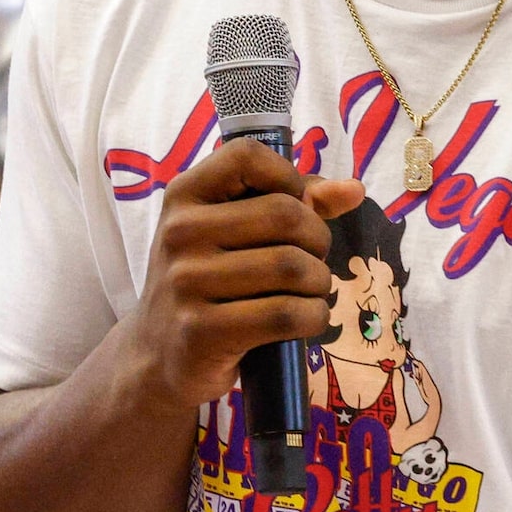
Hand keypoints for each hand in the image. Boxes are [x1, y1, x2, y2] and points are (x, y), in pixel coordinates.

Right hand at [126, 139, 363, 409]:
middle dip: (318, 239)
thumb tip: (353, 190)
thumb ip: (294, 202)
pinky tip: (305, 319)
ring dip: (319, 283)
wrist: (158, 356)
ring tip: (309, 292)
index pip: (247, 155)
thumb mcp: (233, 233)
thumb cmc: (210, 284)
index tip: (296, 207)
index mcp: (184, 195)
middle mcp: (179, 232)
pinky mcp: (202, 332)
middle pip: (285, 214)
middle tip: (312, 261)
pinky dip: (313, 317)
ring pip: (292, 267)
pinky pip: (285, 314)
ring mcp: (186, 282)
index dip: (290, 177)